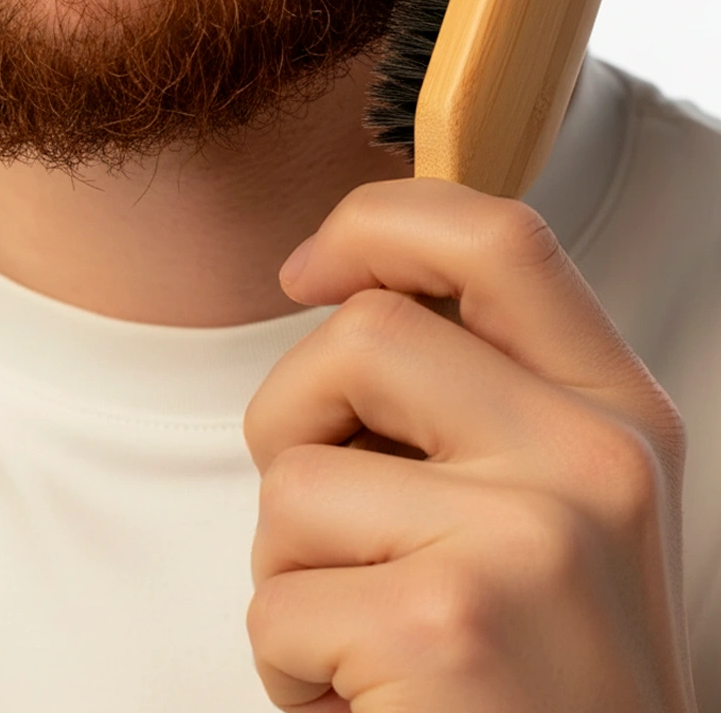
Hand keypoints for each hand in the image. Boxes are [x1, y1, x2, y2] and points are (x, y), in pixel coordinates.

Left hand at [243, 178, 696, 712]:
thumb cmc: (535, 668)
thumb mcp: (549, 505)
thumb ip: (473, 394)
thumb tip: (344, 287)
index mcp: (613, 412)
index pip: (497, 236)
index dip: (378, 223)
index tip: (309, 270)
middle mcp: (589, 460)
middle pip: (360, 333)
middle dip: (292, 417)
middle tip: (325, 517)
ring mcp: (524, 540)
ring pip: (294, 473)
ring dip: (288, 562)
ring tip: (362, 629)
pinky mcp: (442, 626)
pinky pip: (275, 597)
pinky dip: (285, 656)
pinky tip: (362, 695)